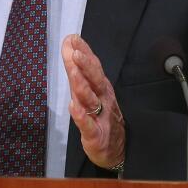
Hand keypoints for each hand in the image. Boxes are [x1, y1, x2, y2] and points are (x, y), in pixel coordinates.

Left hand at [61, 34, 124, 170]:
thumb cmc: (101, 116)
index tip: (73, 38)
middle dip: (85, 65)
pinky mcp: (94, 134)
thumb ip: (80, 71)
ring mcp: (99, 116)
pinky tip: (73, 107)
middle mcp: (102, 99)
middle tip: (75, 52)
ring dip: (82, 86)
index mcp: (101, 88)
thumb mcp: (91, 92)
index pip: (93, 67)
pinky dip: (80, 116)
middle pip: (95, 80)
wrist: (116, 149)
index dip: (84, 52)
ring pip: (91, 99)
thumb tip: (71, 47)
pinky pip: (87, 124)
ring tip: (74, 73)